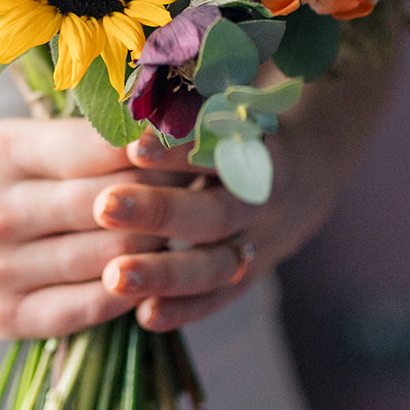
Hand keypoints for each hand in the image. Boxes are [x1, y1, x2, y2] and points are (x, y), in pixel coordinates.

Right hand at [0, 118, 164, 340]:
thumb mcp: (20, 140)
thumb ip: (83, 138)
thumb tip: (167, 133)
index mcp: (3, 153)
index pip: (101, 148)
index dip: (155, 149)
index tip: (184, 149)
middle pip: (113, 204)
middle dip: (164, 197)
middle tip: (192, 191)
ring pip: (111, 258)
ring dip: (155, 244)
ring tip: (173, 230)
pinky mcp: (8, 318)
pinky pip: (91, 306)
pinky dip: (129, 290)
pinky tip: (146, 273)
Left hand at [92, 118, 337, 333]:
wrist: (305, 175)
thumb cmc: (239, 127)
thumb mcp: (226, 105)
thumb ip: (184, 104)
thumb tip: (124, 92)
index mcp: (257, 148)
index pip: (217, 149)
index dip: (177, 150)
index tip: (131, 146)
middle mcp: (260, 199)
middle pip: (212, 211)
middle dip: (158, 210)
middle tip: (104, 206)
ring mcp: (258, 244)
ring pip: (214, 264)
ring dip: (164, 272)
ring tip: (115, 276)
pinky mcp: (248, 276)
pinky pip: (218, 298)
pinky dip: (184, 309)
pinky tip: (144, 317)